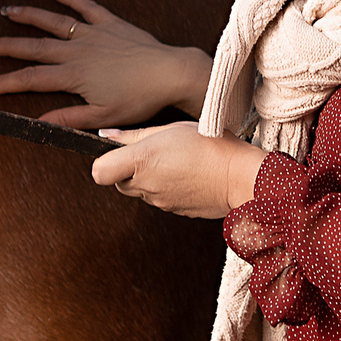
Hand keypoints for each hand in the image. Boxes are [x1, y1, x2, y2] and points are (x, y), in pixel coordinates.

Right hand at [0, 0, 212, 128]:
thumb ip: (69, 119)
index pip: (30, 79)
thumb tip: (39, 123)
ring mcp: (93, 33)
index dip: (4, 82)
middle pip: (33, 47)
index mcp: (74, 76)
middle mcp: (78, 51)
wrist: (170, 73)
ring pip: (53, 21)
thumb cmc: (139, 100)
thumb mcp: (104, 117)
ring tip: (6, 11)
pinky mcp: (109, 23)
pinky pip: (84, 5)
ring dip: (28, 16)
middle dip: (3, 46)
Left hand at [91, 125, 267, 219]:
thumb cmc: (210, 145)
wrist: (240, 176)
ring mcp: (160, 202)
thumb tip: (106, 136)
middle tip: (155, 153)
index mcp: (142, 161)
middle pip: (119, 183)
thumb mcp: (170, 129)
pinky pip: (160, 199)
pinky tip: (186, 175)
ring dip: (149, 179)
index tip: (120, 152)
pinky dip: (167, 188)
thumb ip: (134, 135)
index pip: (99, 172)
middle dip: (129, 170)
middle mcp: (146, 185)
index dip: (106, 162)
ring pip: (141, 191)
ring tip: (176, 162)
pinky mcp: (174, 211)